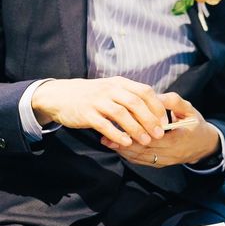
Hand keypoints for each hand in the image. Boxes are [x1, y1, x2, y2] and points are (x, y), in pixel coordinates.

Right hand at [32, 77, 167, 146]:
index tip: (164, 120)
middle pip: (135, 103)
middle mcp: (110, 89)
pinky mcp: (86, 113)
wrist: (60, 95)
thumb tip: (153, 111)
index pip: (145, 91)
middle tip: (159, 133)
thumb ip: (129, 96)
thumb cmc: (92, 95)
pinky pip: (104, 124)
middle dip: (149, 119)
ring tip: (146, 140)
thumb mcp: (112, 89)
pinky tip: (126, 143)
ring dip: (136, 128)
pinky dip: (116, 134)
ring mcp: (98, 100)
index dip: (156, 106)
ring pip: (121, 114)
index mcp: (120, 83)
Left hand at [101, 92, 219, 167]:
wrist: (204, 145)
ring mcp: (164, 162)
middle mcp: (169, 154)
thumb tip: (154, 96)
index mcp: (177, 140)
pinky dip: (128, 155)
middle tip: (105, 133)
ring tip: (106, 140)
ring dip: (122, 150)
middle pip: (141, 149)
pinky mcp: (159, 165)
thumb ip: (172, 102)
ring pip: (139, 158)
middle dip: (123, 142)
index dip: (135, 130)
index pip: (151, 137)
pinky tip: (118, 147)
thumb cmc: (195, 124)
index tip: (120, 121)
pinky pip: (141, 162)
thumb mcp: (188, 109)